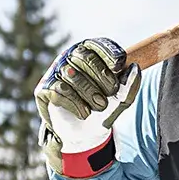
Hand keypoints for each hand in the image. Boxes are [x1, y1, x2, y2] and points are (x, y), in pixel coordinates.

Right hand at [34, 39, 138, 178]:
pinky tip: (83, 113)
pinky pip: (60, 89)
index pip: (98, 45)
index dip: (109, 54)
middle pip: (84, 57)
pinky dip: (75, 103)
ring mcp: (55, 72)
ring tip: (98, 107)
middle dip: (101, 77)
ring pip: (72, 74)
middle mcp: (70, 58)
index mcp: (90, 54)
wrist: (85, 134)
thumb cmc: (102, 110)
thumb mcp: (121, 99)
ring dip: (89, 93)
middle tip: (110, 94)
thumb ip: (130, 85)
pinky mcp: (43, 88)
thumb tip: (134, 67)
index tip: (118, 68)